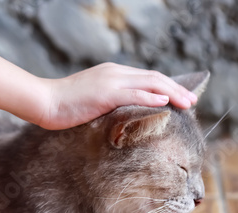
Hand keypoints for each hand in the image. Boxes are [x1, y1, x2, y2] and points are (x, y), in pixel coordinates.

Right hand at [39, 63, 197, 129]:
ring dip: (171, 93)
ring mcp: (110, 81)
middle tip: (193, 102)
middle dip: (176, 89)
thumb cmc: (66, 105)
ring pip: (149, 83)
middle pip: (154, 78)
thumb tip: (128, 113)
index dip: (168, 87)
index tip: (182, 98)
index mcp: (113, 73)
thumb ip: (112, 102)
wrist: (45, 101)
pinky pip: (133, 93)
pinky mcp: (104, 93)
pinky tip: (165, 103)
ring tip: (188, 103)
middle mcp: (115, 73)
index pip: (147, 77)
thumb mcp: (93, 100)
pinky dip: (151, 97)